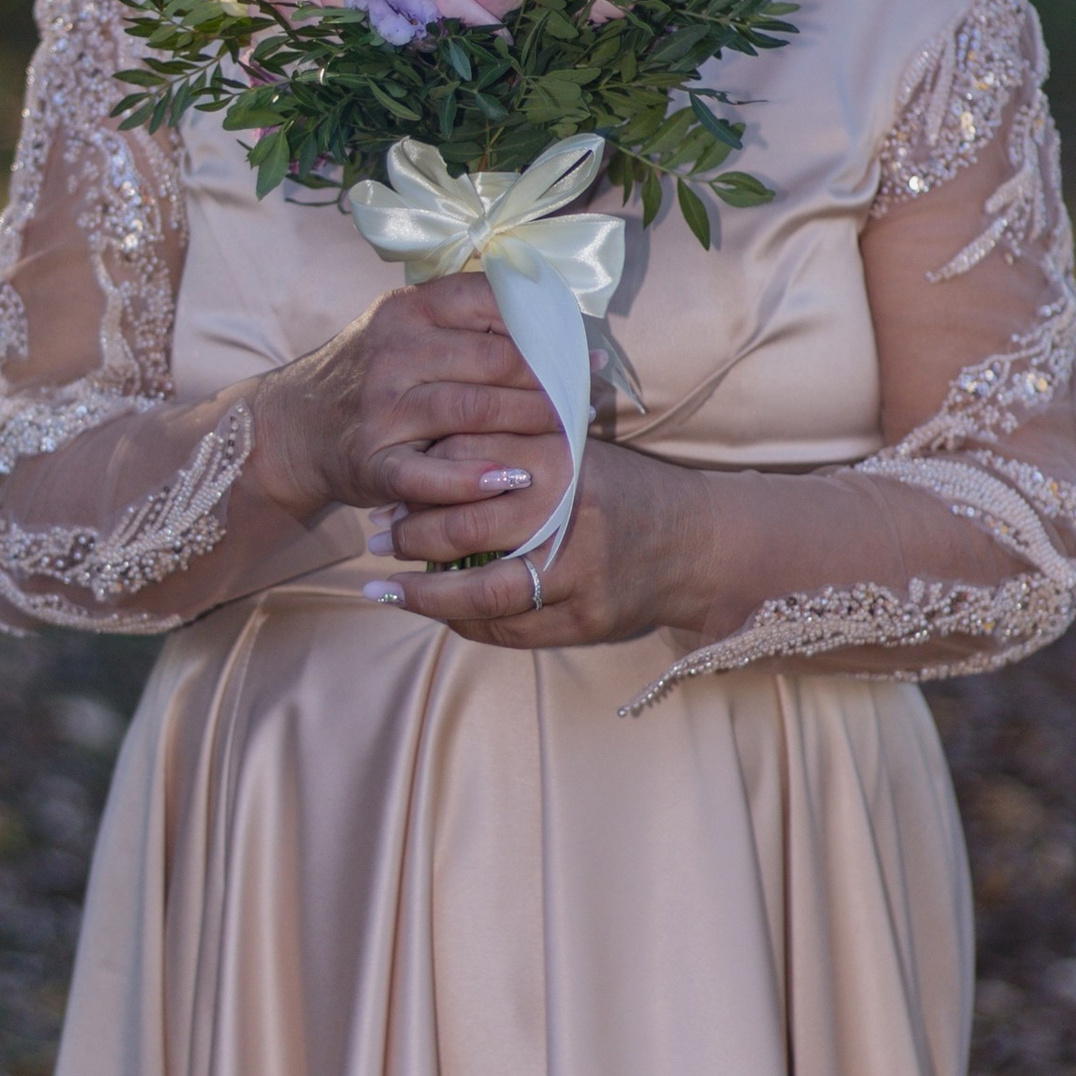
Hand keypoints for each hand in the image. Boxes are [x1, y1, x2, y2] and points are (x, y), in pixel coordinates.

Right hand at [248, 272, 561, 538]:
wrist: (290, 428)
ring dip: (531, 424)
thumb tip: (559, 320)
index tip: (586, 353)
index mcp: (409, 309)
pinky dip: (474, 480)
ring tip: (572, 437)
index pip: (494, 303)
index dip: (549, 327)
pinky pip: (430, 474)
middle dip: (553, 381)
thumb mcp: (404, 329)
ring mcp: (382, 408)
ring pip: (474, 410)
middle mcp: (395, 352)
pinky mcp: (372, 462)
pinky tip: (512, 480)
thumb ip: (466, 321)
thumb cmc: (371, 376)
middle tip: (588, 400)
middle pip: (496, 360)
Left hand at [371, 426, 723, 651]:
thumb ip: (508, 445)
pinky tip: (439, 613)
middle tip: (376, 540)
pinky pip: (507, 630)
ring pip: (481, 593)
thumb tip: (423, 457)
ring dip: (424, 595)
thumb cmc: (621, 491)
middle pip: (466, 530)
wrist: (698, 543)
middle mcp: (570, 516)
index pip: (470, 463)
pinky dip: (465, 622)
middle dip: (410, 538)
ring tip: (386, 590)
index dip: (420, 476)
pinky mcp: (585, 619)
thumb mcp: (573, 451)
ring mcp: (579, 574)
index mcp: (563, 461)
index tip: (387, 482)